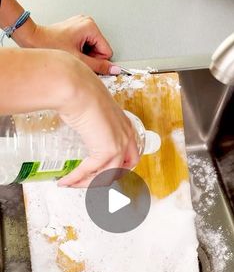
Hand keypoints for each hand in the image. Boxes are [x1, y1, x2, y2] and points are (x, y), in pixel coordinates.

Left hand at [29, 15, 120, 74]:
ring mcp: (82, 25)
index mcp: (90, 27)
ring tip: (72, 54)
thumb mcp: (78, 60)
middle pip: (100, 49)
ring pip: (93, 48)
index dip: (98, 61)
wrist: (34, 40)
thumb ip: (99, 66)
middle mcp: (87, 23)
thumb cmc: (50, 45)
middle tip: (77, 59)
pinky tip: (71, 51)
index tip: (86, 63)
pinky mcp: (76, 29)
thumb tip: (114, 69)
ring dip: (85, 56)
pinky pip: (86, 45)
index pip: (107, 51)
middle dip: (91, 58)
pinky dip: (80, 51)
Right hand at [56, 55, 138, 187]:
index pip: (130, 155)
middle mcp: (126, 136)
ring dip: (88, 183)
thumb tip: (79, 121)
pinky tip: (66, 181)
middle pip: (122, 169)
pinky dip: (76, 179)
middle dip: (104, 179)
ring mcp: (119, 144)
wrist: (75, 87)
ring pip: (108, 175)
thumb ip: (91, 120)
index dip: (119, 168)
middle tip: (87, 182)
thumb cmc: (80, 91)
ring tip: (73, 183)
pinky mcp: (106, 150)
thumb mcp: (91, 108)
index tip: (103, 172)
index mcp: (125, 125)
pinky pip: (91, 172)